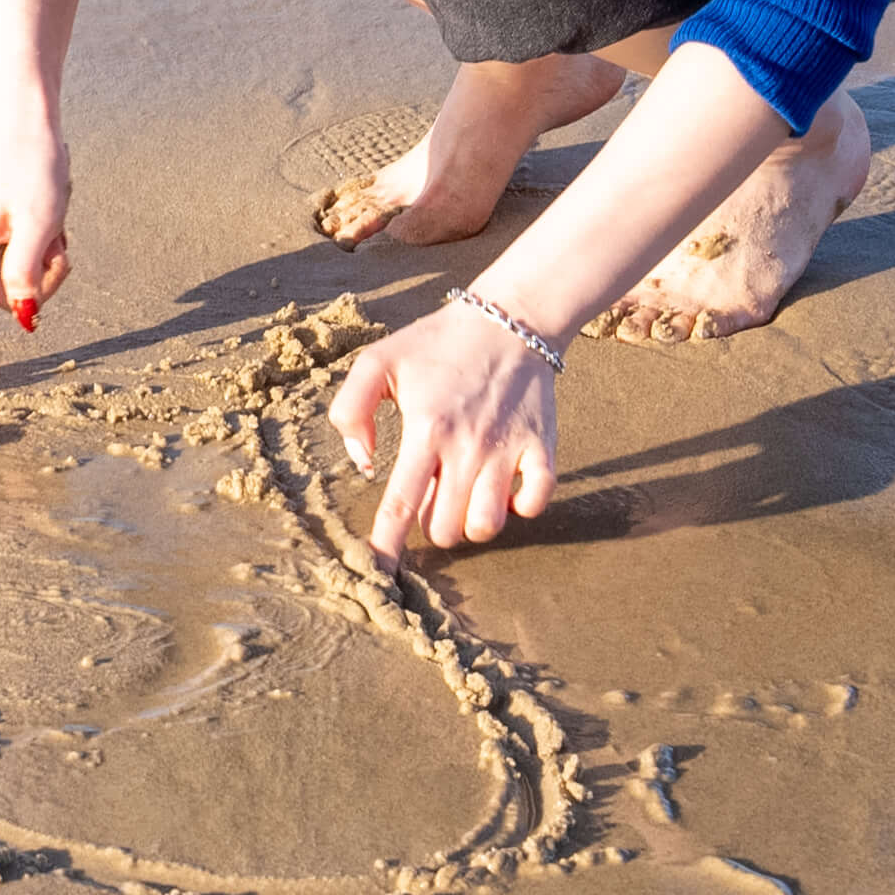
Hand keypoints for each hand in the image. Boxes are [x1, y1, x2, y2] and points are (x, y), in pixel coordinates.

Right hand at [0, 114, 70, 370]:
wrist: (24, 126)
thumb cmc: (30, 167)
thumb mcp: (39, 222)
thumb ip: (27, 272)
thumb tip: (24, 315)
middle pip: (11, 301)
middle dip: (43, 275)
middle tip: (53, 233)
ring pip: (24, 283)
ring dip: (47, 256)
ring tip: (48, 217)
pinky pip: (26, 264)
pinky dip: (44, 245)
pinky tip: (44, 214)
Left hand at [326, 300, 557, 557]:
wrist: (510, 319)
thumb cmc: (437, 343)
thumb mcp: (377, 361)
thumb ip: (351, 411)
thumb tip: (363, 464)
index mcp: (425, 428)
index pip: (401, 504)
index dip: (387, 546)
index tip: (380, 575)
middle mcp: (468, 447)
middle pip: (446, 527)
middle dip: (432, 527)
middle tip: (432, 496)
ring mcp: (508, 450)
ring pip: (487, 526)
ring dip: (471, 524)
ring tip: (463, 497)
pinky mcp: (543, 448)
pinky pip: (535, 504)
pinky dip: (519, 508)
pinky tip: (503, 490)